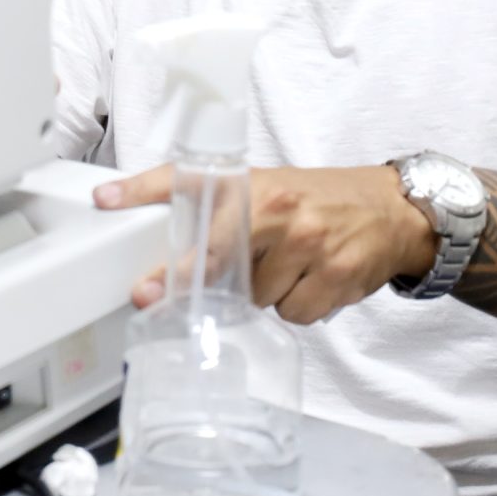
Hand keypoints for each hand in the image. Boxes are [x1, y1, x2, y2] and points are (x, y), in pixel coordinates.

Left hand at [96, 164, 438, 325]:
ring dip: (261, 294)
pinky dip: (295, 306)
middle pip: (214, 259)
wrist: (391, 211)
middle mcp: (278, 211)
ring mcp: (308, 245)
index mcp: (254, 185)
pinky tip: (309, 282)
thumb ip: (222, 208)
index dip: (142, 190)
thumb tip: (167, 242)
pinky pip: (291, 313)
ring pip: (255, 297)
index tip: (105, 199)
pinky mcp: (334, 278)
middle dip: (181, 282)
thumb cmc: (319, 200)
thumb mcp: (267, 187)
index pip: (190, 182)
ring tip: (284, 267)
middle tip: (150, 295)